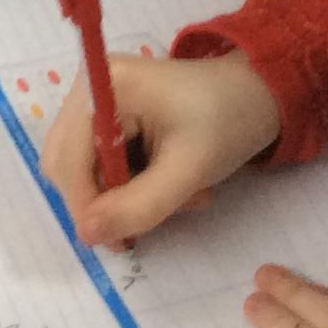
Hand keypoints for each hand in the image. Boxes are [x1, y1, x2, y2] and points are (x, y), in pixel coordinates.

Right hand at [42, 48, 281, 247]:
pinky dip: (129, 184)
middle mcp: (89, 86)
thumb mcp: (189, 170)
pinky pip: (100, 163)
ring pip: (83, 168)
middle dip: (104, 200)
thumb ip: (138, 205)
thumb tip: (87, 234)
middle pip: (66, 163)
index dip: (85, 205)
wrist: (260, 94)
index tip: (117, 242)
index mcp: (105, 85)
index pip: (69, 158)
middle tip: (149, 224)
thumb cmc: (229, 122)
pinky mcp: (109, 113)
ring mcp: (97, 99)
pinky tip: (168, 185)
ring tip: (175, 200)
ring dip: (121, 195)